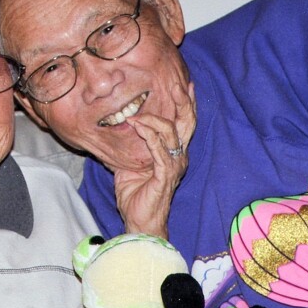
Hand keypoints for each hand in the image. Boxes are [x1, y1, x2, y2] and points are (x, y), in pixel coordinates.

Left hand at [115, 81, 195, 237]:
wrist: (140, 222)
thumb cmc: (137, 197)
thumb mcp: (130, 165)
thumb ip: (131, 147)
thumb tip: (119, 129)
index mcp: (173, 153)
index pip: (183, 124)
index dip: (186, 104)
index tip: (184, 84)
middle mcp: (178, 157)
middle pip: (187, 124)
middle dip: (183, 102)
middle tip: (177, 85)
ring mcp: (173, 166)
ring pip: (171, 133)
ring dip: (153, 120)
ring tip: (137, 114)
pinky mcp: (165, 176)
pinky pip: (159, 151)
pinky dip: (149, 137)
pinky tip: (138, 127)